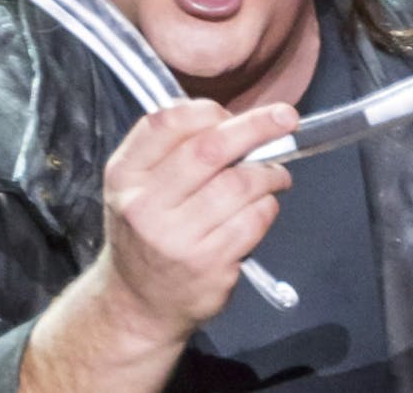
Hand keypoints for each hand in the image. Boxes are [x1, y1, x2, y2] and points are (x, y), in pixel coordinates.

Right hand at [94, 98, 296, 349]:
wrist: (137, 303)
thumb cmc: (147, 229)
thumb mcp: (138, 184)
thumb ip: (174, 147)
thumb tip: (236, 119)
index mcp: (125, 174)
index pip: (168, 122)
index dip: (209, 110)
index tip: (234, 113)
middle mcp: (145, 204)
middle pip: (210, 148)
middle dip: (257, 126)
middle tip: (287, 118)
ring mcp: (176, 238)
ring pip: (240, 184)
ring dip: (270, 173)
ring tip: (276, 176)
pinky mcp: (208, 264)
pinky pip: (254, 219)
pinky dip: (268, 206)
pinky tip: (263, 207)